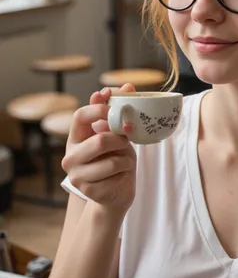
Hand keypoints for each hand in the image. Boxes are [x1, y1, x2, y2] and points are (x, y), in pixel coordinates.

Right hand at [61, 83, 136, 213]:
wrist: (117, 191)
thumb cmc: (116, 158)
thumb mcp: (117, 134)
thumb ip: (117, 112)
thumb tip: (127, 86)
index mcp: (74, 137)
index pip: (80, 116)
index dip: (100, 110)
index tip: (117, 111)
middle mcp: (70, 156)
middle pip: (101, 140)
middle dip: (121, 140)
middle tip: (126, 141)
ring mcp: (77, 176)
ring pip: (112, 161)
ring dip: (126, 160)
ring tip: (124, 162)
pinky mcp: (89, 191)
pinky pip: (117, 177)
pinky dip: (125, 174)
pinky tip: (119, 177)